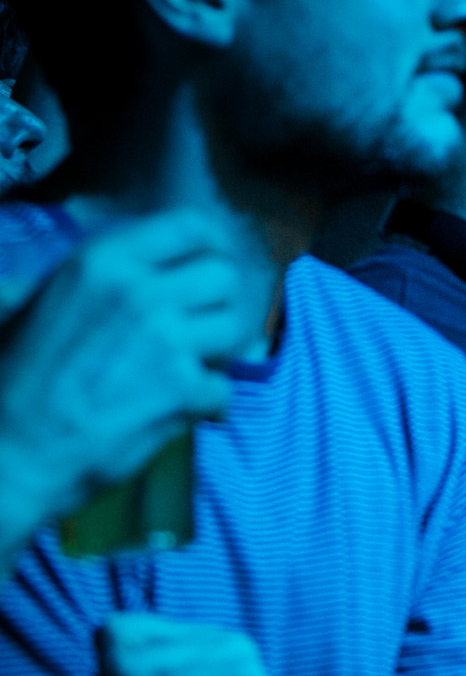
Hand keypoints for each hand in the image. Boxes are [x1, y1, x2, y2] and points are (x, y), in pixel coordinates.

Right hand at [0, 209, 264, 529]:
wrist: (15, 449)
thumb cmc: (16, 376)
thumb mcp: (34, 303)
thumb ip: (86, 280)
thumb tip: (121, 267)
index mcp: (104, 260)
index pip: (191, 226)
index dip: (211, 247)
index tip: (209, 265)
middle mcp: (141, 291)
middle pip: (224, 276)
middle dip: (217, 303)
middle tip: (197, 327)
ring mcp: (168, 339)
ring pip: (235, 328)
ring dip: (217, 350)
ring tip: (186, 366)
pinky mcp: (185, 387)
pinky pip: (225, 385)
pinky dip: (209, 401)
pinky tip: (181, 407)